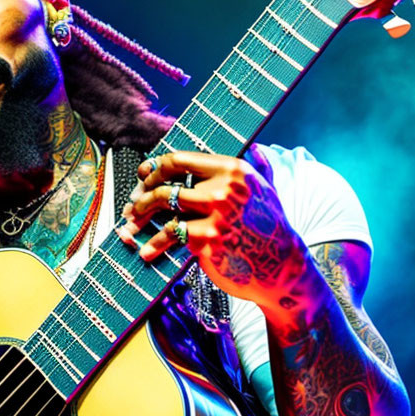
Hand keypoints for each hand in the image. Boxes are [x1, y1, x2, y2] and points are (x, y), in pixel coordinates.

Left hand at [118, 147, 308, 310]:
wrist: (282, 268)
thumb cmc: (270, 227)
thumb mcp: (267, 189)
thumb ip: (258, 165)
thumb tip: (253, 147)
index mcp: (234, 170)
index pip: (181, 159)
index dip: (156, 167)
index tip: (143, 174)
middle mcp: (224, 188)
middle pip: (167, 183)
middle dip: (143, 194)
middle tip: (133, 204)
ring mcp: (216, 215)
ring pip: (164, 206)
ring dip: (141, 216)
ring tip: (132, 225)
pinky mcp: (209, 240)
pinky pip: (172, 236)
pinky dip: (155, 244)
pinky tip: (147, 251)